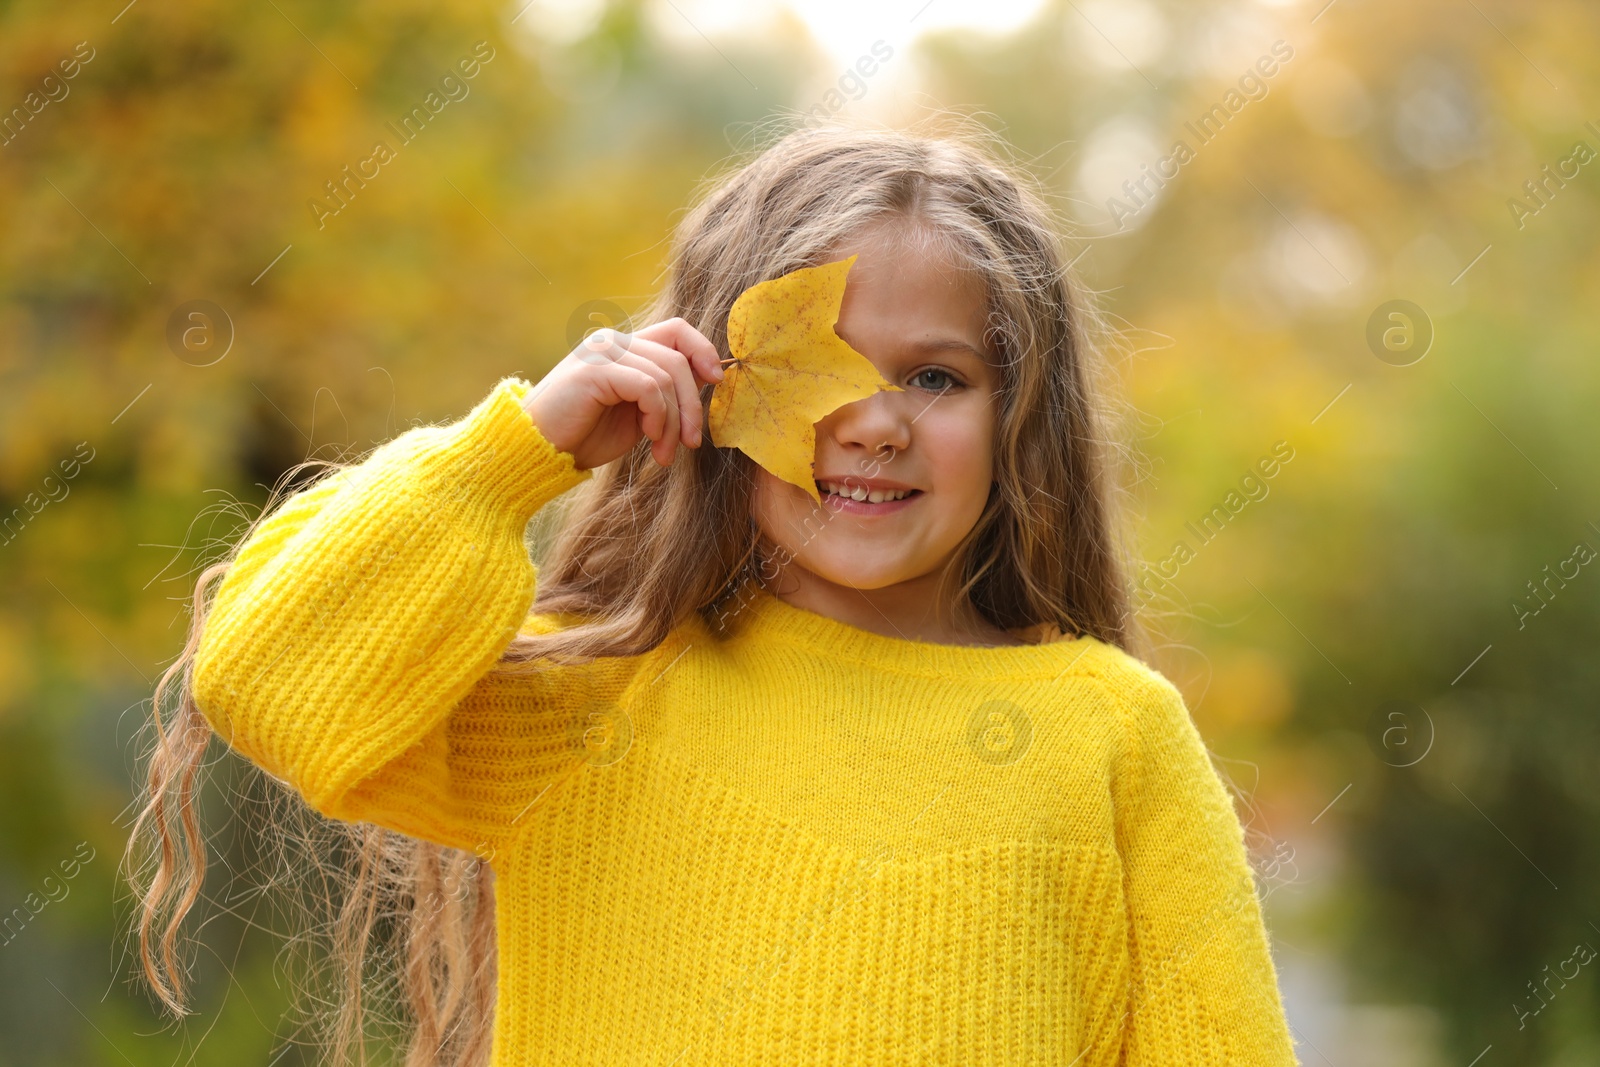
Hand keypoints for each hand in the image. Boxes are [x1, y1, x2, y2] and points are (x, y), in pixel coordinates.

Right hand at [521, 318, 724, 469]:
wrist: (536, 450)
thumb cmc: (584, 436)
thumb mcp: (636, 414)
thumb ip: (664, 395)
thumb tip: (710, 383)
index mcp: (624, 346)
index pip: (678, 330)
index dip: (704, 351)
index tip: (719, 383)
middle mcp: (613, 341)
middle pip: (678, 357)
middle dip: (693, 405)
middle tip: (692, 442)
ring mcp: (602, 352)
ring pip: (667, 376)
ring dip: (674, 422)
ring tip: (664, 453)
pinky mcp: (594, 370)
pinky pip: (648, 387)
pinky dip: (658, 416)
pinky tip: (649, 439)